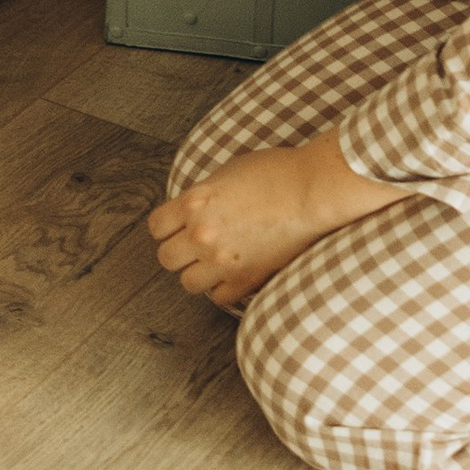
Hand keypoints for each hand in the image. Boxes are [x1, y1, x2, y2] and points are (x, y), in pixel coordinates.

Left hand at [148, 130, 406, 310]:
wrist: (313, 190)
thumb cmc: (276, 172)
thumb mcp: (227, 173)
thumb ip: (202, 196)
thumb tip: (191, 210)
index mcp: (195, 202)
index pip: (156, 227)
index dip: (165, 227)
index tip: (175, 227)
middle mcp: (203, 234)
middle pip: (166, 258)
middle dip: (178, 250)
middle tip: (193, 244)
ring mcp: (224, 260)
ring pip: (188, 282)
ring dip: (197, 272)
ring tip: (212, 261)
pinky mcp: (247, 278)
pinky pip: (219, 297)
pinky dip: (222, 288)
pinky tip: (231, 273)